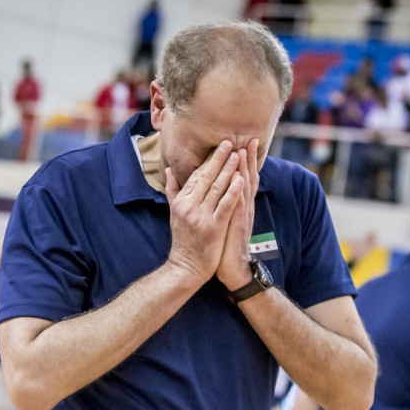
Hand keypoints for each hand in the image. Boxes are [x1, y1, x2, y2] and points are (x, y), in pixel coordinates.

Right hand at [165, 140, 244, 285]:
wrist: (186, 268)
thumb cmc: (183, 240)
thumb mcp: (174, 213)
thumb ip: (172, 191)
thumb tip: (169, 170)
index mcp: (181, 201)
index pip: (196, 175)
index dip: (209, 160)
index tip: (219, 145)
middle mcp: (189, 206)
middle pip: (206, 177)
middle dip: (219, 159)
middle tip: (230, 142)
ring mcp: (201, 217)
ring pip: (217, 188)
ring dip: (228, 170)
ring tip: (238, 155)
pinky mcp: (213, 227)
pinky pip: (225, 206)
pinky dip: (233, 192)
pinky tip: (241, 179)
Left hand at [217, 139, 259, 290]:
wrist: (231, 269)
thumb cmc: (223, 244)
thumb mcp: (220, 219)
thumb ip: (219, 203)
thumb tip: (213, 189)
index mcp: (237, 204)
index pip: (240, 177)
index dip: (242, 160)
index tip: (241, 142)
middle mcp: (243, 208)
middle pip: (246, 178)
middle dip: (247, 159)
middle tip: (248, 139)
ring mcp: (242, 216)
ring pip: (244, 189)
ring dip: (245, 170)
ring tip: (244, 151)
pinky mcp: (237, 226)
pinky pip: (239, 206)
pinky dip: (239, 192)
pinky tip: (240, 180)